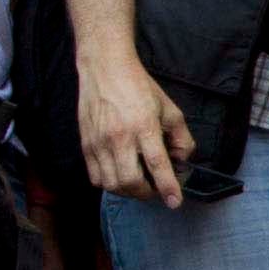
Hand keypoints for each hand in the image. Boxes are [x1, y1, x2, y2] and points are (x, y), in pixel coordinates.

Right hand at [77, 44, 193, 204]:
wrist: (105, 68)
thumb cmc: (138, 86)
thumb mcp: (169, 108)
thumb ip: (181, 136)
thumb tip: (182, 160)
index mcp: (143, 125)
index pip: (157, 164)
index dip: (167, 187)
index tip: (174, 201)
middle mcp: (119, 136)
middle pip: (131, 181)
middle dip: (147, 193)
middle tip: (155, 189)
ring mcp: (99, 141)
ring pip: (112, 184)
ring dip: (128, 191)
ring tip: (139, 183)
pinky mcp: (86, 144)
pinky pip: (96, 177)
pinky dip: (110, 184)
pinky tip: (120, 175)